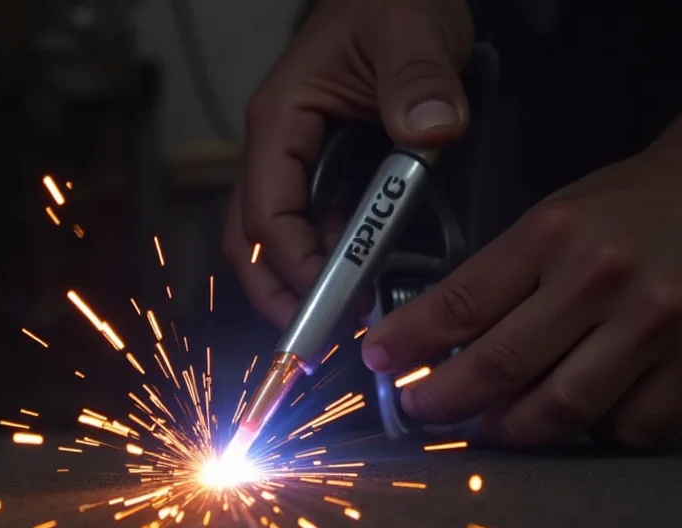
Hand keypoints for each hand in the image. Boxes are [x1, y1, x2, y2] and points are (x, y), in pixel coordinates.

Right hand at [223, 0, 474, 327]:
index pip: (266, 210)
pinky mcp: (330, 172)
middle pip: (252, 240)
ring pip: (278, 241)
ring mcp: (302, 164)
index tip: (333, 300)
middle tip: (319, 340)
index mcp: (281, 120)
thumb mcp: (409, 30)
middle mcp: (281, 150)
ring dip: (303, 285)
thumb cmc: (393, 2)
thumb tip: (429, 133)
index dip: (292, 264)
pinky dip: (332, 263)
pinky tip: (367, 279)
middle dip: (277, 294)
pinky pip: (317, 228)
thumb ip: (416, 80)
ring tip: (346, 321)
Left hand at [362, 138, 681, 448]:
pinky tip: (576, 415)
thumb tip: (439, 336)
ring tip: (490, 423)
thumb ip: (500, 276)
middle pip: (502, 366)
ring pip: (561, 410)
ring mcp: (659, 324)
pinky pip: (630, 429)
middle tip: (423, 408)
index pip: (462, 302)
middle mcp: (605, 278)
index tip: (380, 359)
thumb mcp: (553, 217)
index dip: (410, 341)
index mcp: (556, 234)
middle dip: (445, 399)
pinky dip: (592, 435)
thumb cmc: (635, 204)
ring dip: (512, 429)